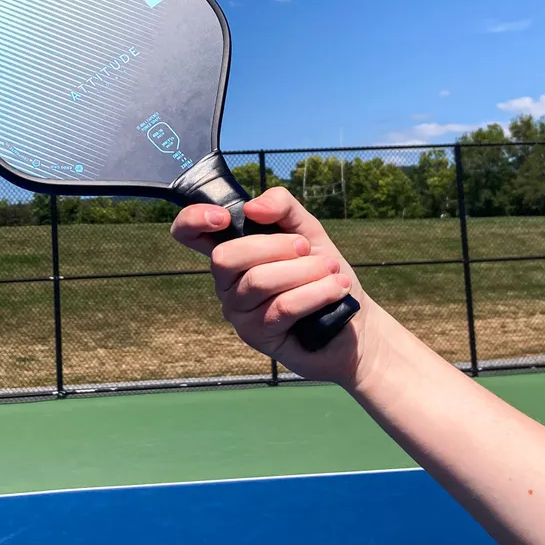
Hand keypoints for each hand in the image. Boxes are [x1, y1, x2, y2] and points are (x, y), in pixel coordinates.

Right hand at [171, 187, 384, 384]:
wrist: (356, 322)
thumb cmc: (324, 274)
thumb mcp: (308, 230)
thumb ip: (282, 207)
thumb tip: (252, 208)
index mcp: (234, 251)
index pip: (189, 233)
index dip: (193, 219)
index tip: (224, 217)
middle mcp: (227, 282)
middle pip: (226, 257)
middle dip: (274, 246)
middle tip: (306, 248)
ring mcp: (239, 312)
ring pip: (259, 282)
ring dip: (305, 271)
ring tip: (331, 271)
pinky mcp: (257, 336)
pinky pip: (282, 307)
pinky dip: (316, 293)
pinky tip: (336, 289)